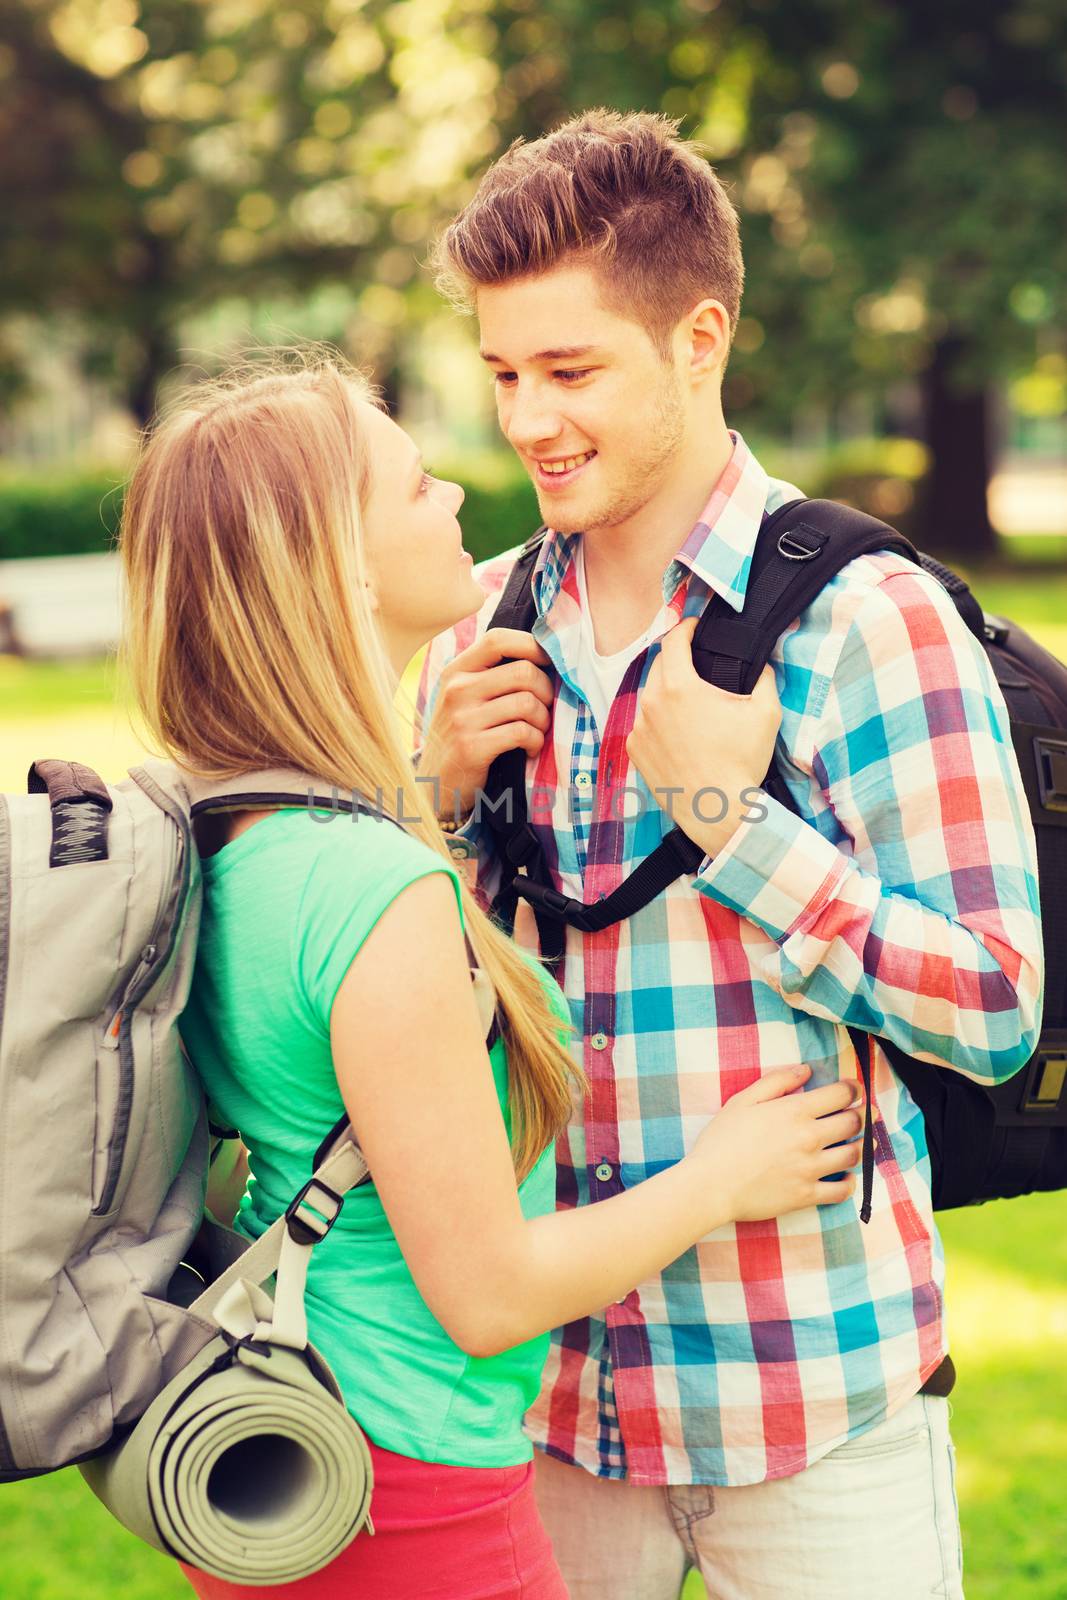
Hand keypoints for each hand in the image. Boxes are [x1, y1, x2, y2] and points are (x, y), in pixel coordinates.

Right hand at [418, 628, 554, 817]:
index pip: (497, 640)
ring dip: (543, 720)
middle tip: (546, 708)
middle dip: (546, 691)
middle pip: (523, 672)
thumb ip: (491, 676)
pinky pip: (522, 733)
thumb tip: (543, 657)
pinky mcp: (472, 747)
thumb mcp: (464, 698)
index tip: (547, 662)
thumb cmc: (461, 735)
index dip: (531, 646)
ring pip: (527, 703)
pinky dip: (536, 742)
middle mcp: (456, 690)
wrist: (435, 782)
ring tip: (537, 732)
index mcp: (456, 671)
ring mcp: (462, 719)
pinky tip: (531, 749)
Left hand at [625, 617, 781, 858]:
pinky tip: (679, 732)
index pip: (673, 640)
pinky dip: (658, 720)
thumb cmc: (741, 762)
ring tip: (690, 702)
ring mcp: (639, 729)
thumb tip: (762, 666)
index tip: (694, 627)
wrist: (718, 811)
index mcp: (679, 686)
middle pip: (659, 665)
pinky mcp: (635, 751)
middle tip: (696, 663)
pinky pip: (643, 724)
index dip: (685, 628)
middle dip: (676, 658)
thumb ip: (764, 678)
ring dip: (666, 691)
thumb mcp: (766, 712)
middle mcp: (651, 703)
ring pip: (649, 695)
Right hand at [689, 1065, 862, 1225]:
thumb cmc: (721, 1140)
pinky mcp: (807, 1195)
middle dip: (863, 1115)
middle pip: (853, 1123)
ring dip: (860, 1146)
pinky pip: (842, 1191)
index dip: (854, 1089)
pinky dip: (850, 1183)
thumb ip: (777, 1081)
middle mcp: (809, 1138)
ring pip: (852, 1155)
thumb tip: (806, 1070)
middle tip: (864, 1114)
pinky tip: (847, 1177)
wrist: (711, 1185)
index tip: (856, 1089)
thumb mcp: (743, 1100)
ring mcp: (811, 1169)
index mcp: (795, 1111)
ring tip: (859, 1143)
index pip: (841, 1095)